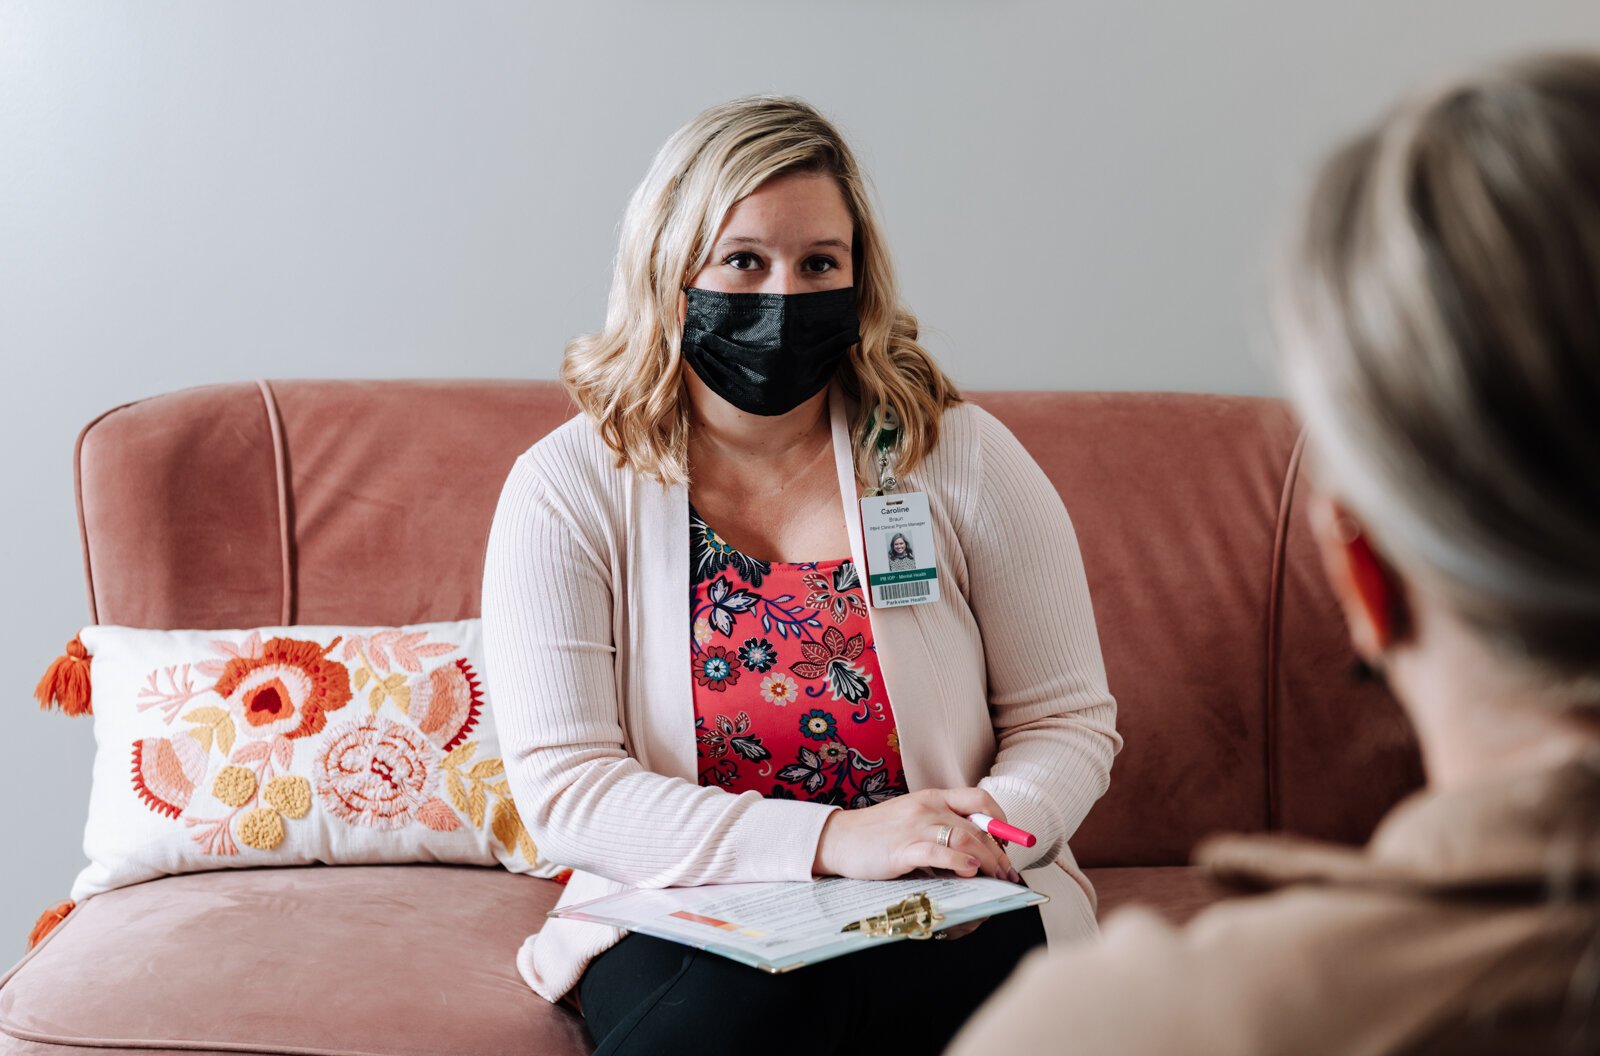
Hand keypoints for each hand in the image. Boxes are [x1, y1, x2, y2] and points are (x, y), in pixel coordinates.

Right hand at [811, 788, 1023, 882]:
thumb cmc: (878, 834)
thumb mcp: (913, 819)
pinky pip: (938, 852)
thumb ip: (941, 826)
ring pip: (965, 838)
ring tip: (996, 877)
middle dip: (999, 851)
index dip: (1001, 821)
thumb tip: (977, 850)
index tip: (1009, 844)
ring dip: (988, 860)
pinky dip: (959, 862)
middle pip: (977, 825)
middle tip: (1008, 873)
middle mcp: (927, 807)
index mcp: (933, 797)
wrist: (838, 839)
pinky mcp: (902, 848)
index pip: (979, 799)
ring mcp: (915, 826)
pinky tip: (970, 872)